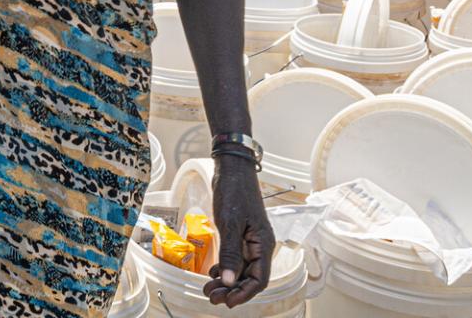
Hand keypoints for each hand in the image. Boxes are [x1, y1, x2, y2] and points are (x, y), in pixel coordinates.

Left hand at [205, 154, 273, 307]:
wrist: (232, 168)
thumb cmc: (234, 192)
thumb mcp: (230, 223)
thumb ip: (230, 253)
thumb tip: (229, 281)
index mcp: (263, 244)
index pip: (259, 279)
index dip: (244, 294)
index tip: (228, 302)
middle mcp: (259, 245)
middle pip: (250, 277)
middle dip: (232, 290)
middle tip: (211, 297)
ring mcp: (250, 240)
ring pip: (241, 269)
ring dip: (227, 281)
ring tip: (209, 289)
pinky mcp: (240, 234)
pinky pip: (236, 258)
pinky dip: (226, 268)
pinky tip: (213, 273)